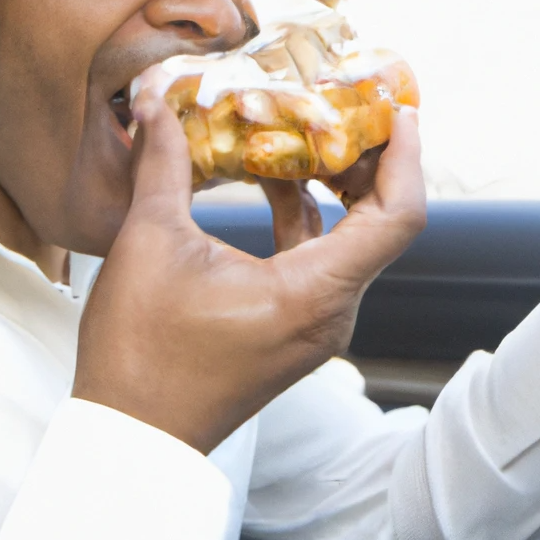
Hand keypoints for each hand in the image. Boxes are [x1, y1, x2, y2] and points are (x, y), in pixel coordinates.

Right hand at [74, 94, 425, 453]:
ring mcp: (315, 325)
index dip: (406, 155)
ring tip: (303, 133)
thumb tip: (154, 107)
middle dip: (365, 160)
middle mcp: (331, 312)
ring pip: (350, 241)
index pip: (398, 215)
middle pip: (381, 222)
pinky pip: (319, 261)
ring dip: (332, 187)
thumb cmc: (141, 352)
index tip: (397, 111)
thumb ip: (162, 166)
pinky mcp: (294, 329)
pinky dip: (305, 217)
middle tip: (342, 109)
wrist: (132, 432)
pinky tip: (271, 182)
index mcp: (314, 292)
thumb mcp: (149, 244)